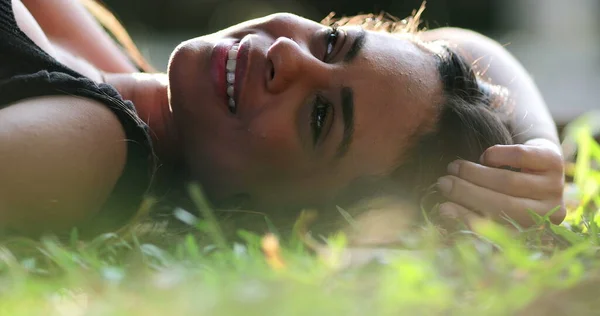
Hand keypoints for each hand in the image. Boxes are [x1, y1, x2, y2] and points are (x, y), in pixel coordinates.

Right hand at [436, 138, 565, 228]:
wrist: (535, 160)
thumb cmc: (506, 190)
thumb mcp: (492, 204)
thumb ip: (470, 210)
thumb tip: (444, 211)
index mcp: (534, 231)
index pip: (498, 229)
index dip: (468, 218)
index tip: (443, 207)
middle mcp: (550, 212)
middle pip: (504, 205)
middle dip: (468, 193)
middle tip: (443, 182)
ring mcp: (555, 187)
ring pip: (508, 182)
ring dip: (475, 173)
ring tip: (454, 167)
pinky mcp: (554, 161)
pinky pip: (520, 156)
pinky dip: (496, 155)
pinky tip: (485, 157)